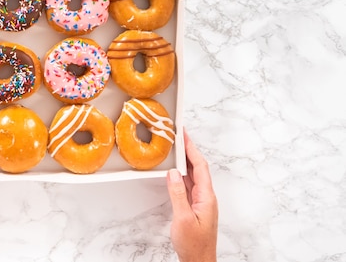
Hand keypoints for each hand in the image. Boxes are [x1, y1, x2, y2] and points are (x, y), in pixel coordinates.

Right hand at [166, 131, 217, 261]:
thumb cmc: (194, 245)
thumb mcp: (183, 218)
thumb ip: (177, 194)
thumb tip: (173, 173)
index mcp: (207, 197)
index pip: (200, 166)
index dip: (192, 149)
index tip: (184, 135)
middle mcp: (206, 197)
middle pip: (198, 168)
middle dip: (188, 150)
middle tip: (178, 136)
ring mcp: (201, 202)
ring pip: (193, 176)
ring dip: (185, 161)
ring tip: (175, 148)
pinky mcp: (195, 207)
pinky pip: (189, 185)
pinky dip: (181, 174)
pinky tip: (174, 171)